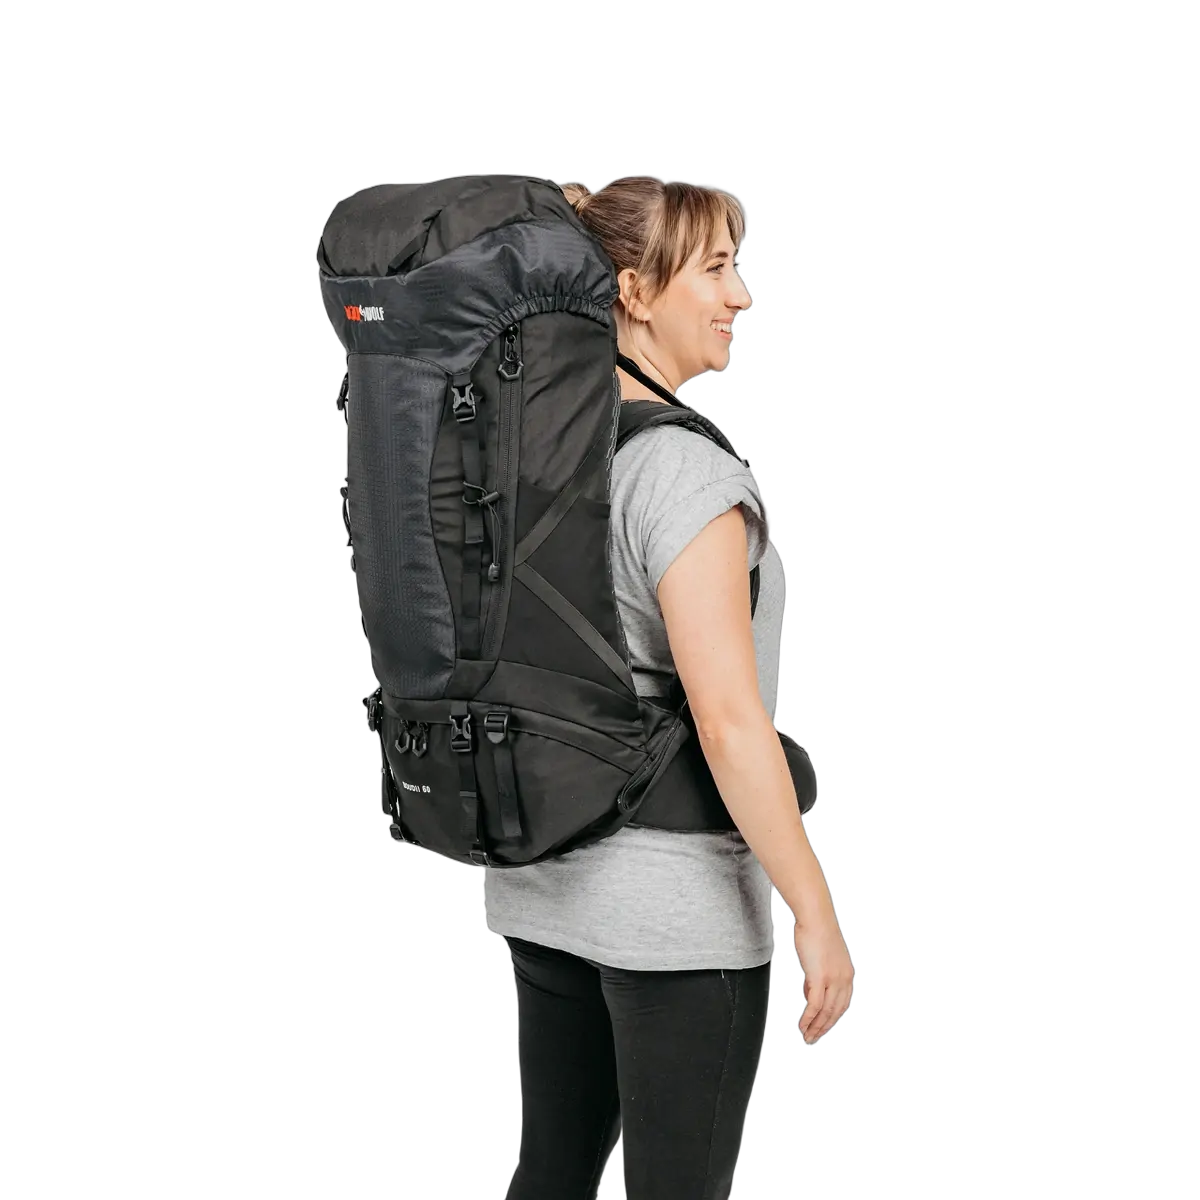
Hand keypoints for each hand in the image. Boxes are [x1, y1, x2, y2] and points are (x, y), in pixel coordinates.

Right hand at [793, 910, 853, 1044]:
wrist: (815, 917)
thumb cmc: (816, 931)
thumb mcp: (821, 958)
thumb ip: (817, 977)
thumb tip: (810, 992)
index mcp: (846, 973)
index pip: (842, 1003)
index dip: (832, 1018)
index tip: (822, 1026)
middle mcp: (843, 978)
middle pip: (836, 1011)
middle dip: (824, 1028)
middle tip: (813, 1038)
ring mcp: (833, 978)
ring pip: (826, 1011)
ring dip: (816, 1026)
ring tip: (807, 1035)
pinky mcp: (820, 977)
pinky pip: (815, 1005)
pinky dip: (809, 1018)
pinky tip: (803, 1024)